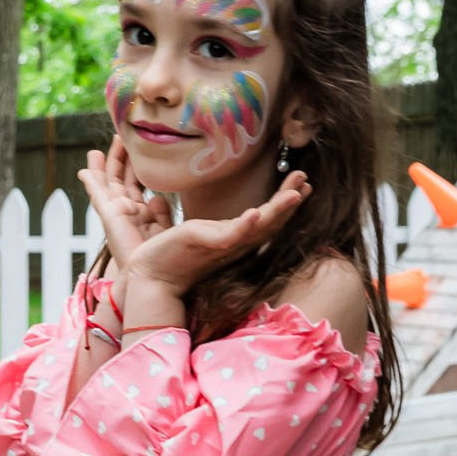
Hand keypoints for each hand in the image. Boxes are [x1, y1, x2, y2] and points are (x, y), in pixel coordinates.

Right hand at [77, 136, 172, 270]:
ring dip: (107, 162)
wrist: (152, 280)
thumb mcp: (171, 230)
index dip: (139, 166)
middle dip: (122, 157)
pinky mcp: (108, 215)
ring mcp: (117, 213)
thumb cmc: (167, 261)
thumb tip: (158, 198)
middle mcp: (129, 212)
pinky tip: (85, 169)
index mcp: (145, 214)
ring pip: (110, 181)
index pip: (140, 184)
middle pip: (123, 178)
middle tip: (122, 135)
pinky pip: (97, 194)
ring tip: (105, 143)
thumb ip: (163, 214)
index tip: (141, 148)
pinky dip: (91, 181)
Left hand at [124, 171, 310, 293]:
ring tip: (295, 192)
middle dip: (290, 200)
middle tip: (305, 178)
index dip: (286, 203)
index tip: (303, 182)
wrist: (151, 277)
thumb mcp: (200, 236)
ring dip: (278, 210)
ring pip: (259, 228)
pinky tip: (256, 213)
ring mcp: (223, 246)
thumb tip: (220, 211)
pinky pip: (230, 237)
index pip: (267, 219)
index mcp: (235, 240)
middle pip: (271, 222)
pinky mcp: (206, 247)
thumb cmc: (173, 256)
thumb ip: (214, 227)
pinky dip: (244, 226)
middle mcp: (235, 245)